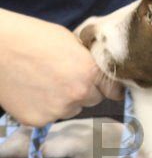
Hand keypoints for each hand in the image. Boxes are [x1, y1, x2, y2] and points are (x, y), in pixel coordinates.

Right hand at [0, 10, 123, 126]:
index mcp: (89, 72)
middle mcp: (78, 95)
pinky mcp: (37, 121)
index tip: (107, 87)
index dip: (109, 87)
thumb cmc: (33, 36)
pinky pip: (50, 116)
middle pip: (92, 100)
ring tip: (44, 82)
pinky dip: (43, 107)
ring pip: (71, 109)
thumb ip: (88, 60)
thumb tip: (99, 71)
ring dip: (64, 100)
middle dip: (84, 91)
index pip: (113, 90)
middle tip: (64, 76)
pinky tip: (32, 91)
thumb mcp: (71, 41)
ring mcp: (57, 110)